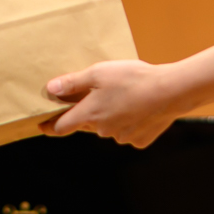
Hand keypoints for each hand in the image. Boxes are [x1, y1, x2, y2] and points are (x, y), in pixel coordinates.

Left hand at [42, 59, 187, 149]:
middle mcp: (103, 131)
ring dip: (112, 116)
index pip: (62, 127)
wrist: (171, 91)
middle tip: (101, 94)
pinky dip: (131, 122)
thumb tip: (50, 89)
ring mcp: (122, 137)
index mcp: (89, 115)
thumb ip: (72, 83)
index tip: (42, 126)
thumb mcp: (98, 73)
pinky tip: (141, 108)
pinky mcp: (140, 140)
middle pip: (88, 124)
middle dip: (90, 112)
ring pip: (110, 128)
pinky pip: (130, 132)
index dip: (51, 125)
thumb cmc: (132, 78)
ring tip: (126, 96)